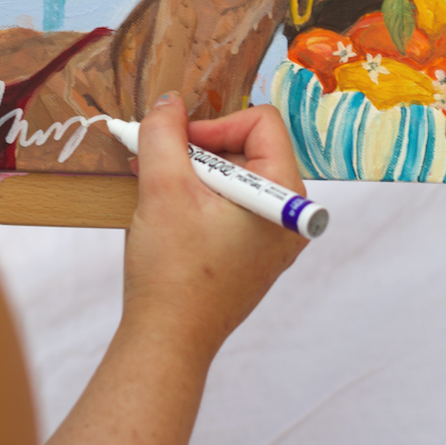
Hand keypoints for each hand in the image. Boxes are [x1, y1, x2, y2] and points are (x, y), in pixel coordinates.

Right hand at [122, 94, 308, 364]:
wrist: (167, 341)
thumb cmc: (174, 272)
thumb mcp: (162, 187)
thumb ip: (164, 132)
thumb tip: (169, 103)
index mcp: (285, 196)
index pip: (261, 123)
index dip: (214, 123)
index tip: (177, 143)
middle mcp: (289, 216)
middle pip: (249, 147)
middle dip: (200, 148)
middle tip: (159, 163)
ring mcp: (273, 237)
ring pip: (236, 175)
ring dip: (194, 172)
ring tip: (156, 188)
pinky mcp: (254, 253)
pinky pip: (231, 204)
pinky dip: (198, 197)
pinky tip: (167, 211)